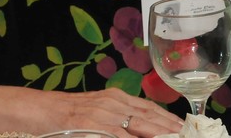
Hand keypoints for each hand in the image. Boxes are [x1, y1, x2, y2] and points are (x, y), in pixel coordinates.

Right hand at [53, 88, 182, 137]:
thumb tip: (138, 127)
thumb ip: (118, 117)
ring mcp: (106, 116)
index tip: (182, 126)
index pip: (148, 107)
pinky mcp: (96, 127)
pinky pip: (120, 137)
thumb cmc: (70, 113)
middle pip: (149, 116)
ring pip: (140, 126)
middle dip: (169, 127)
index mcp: (116, 97)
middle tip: (186, 134)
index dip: (167, 117)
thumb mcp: (97, 109)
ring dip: (158, 135)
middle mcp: (114, 103)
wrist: (44, 110)